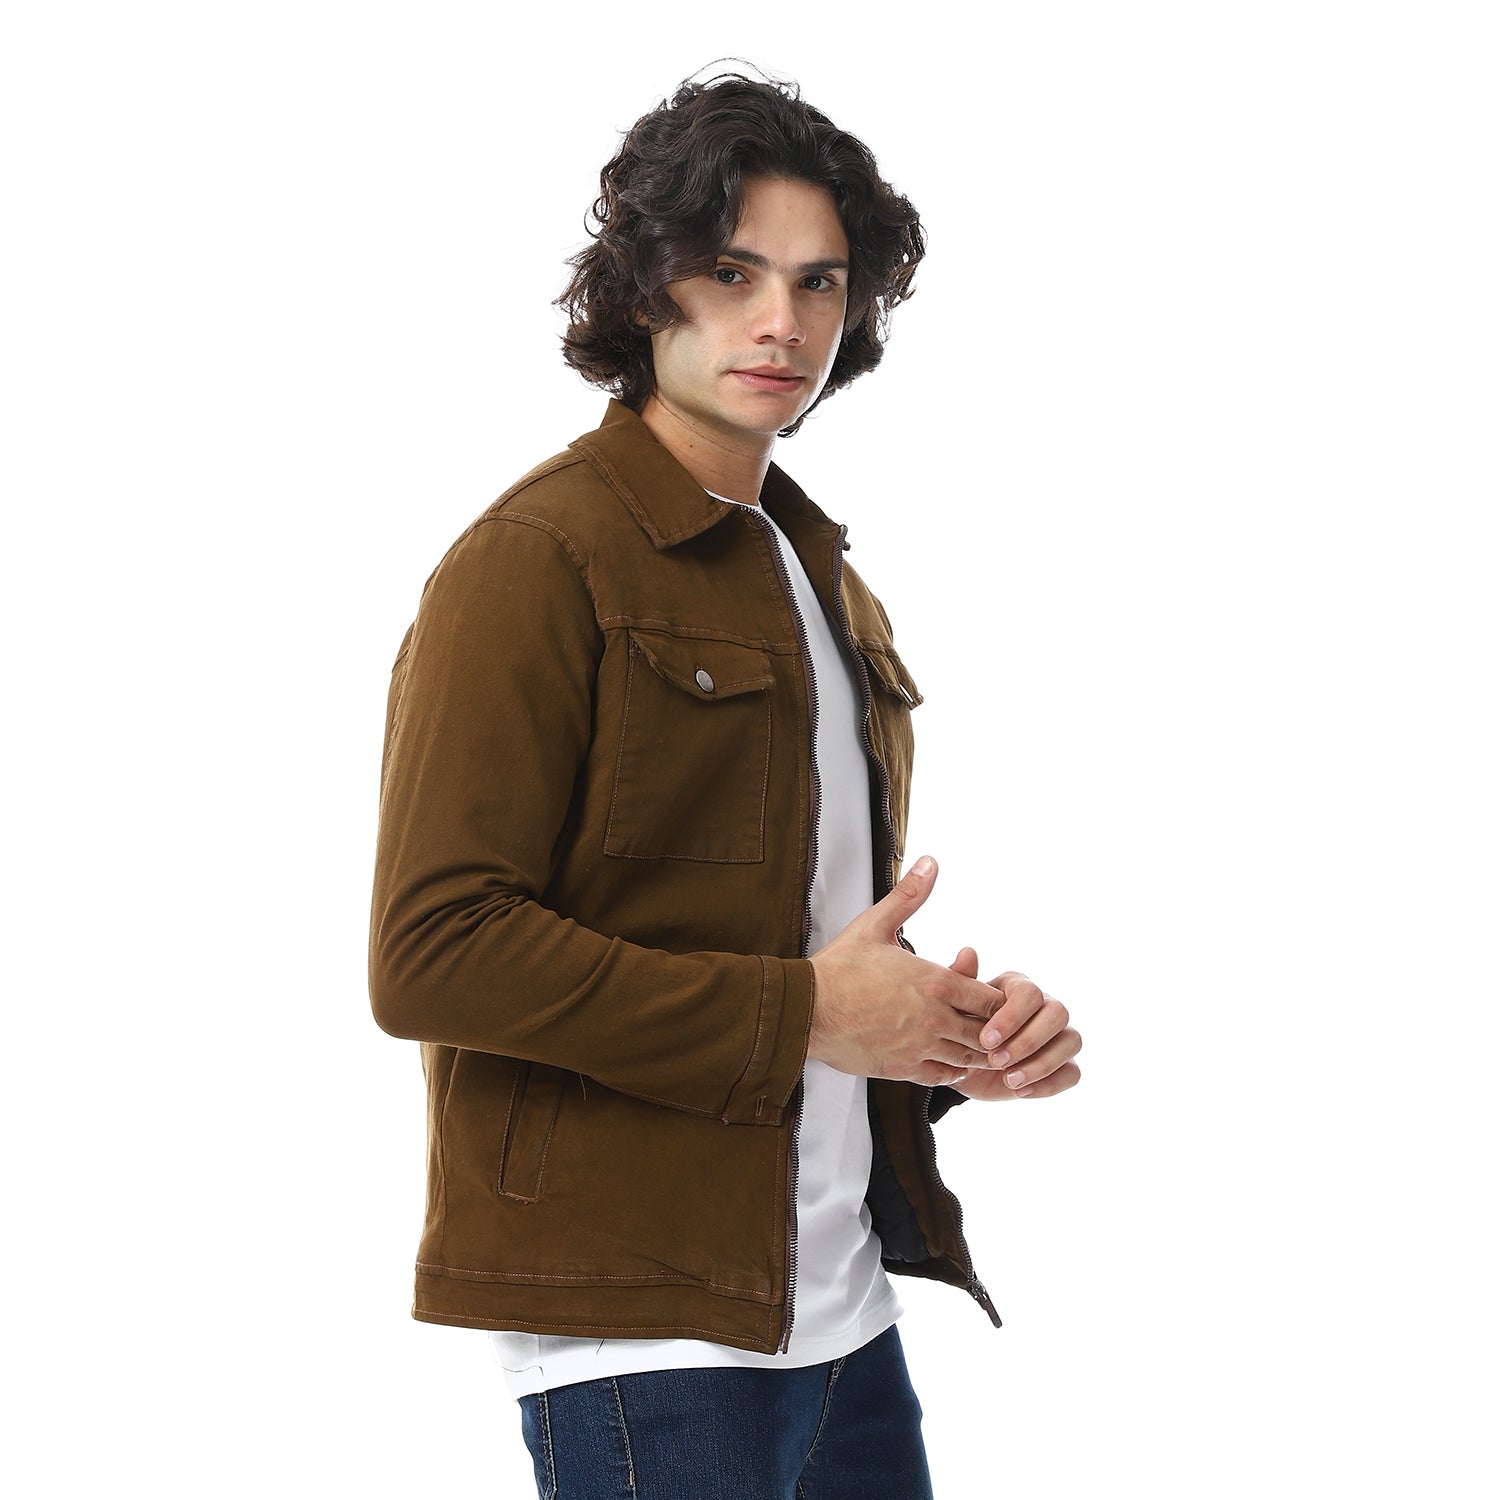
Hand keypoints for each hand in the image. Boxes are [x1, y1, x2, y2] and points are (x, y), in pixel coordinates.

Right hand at [808, 857, 999, 1086]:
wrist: (806, 1008)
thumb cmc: (839, 966)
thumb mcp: (875, 924)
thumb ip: (909, 895)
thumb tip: (931, 863)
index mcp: (935, 981)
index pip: (990, 999)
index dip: (995, 1000)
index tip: (987, 997)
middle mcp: (934, 1018)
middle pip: (987, 1033)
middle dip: (992, 1029)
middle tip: (988, 1024)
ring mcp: (920, 1046)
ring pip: (968, 1058)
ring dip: (974, 1051)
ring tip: (972, 1043)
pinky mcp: (903, 1069)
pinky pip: (943, 1077)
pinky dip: (951, 1070)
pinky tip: (947, 1058)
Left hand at [943, 948, 1081, 1100]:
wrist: (961, 1064)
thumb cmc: (960, 1030)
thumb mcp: (954, 1010)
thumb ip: (962, 983)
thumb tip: (968, 952)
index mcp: (1018, 988)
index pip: (1030, 993)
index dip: (1012, 1017)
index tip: (986, 1041)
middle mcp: (1045, 1007)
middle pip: (1059, 1013)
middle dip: (1028, 1041)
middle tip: (996, 1061)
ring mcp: (1058, 1035)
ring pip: (1072, 1041)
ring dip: (1041, 1064)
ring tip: (1008, 1080)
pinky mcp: (1063, 1064)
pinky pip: (1072, 1072)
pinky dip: (1049, 1084)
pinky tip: (1020, 1091)